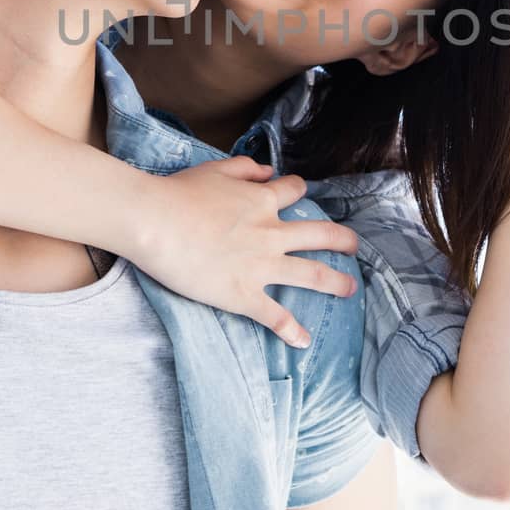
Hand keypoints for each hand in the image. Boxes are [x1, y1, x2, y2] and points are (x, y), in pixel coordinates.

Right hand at [129, 156, 359, 348]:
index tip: (301, 194)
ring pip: (312, 274)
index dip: (299, 191)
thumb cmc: (178, 193)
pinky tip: (303, 342)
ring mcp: (262, 265)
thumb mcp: (215, 169)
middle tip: (354, 246)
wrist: (155, 222)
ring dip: (335, 282)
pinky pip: (276, 316)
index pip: (294, 191)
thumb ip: (245, 168)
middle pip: (321, 234)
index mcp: (262, 201)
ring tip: (349, 289)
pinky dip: (292, 331)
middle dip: (342, 240)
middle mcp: (271, 233)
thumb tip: (268, 170)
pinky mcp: (244, 294)